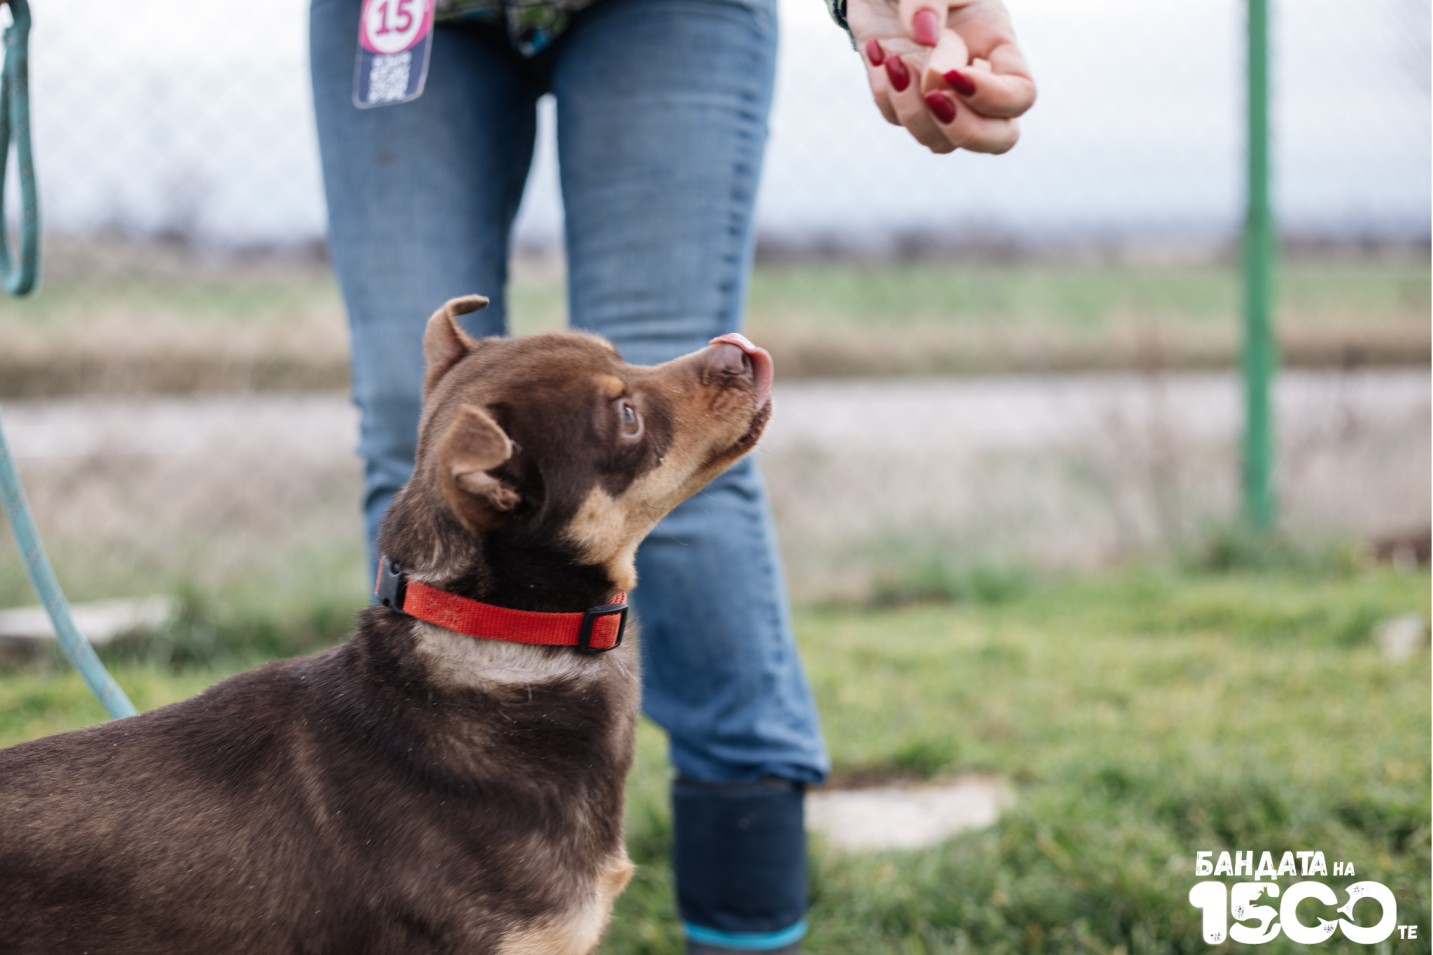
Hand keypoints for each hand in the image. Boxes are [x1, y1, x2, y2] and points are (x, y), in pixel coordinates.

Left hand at [846, 0, 1035, 154]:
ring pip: (941, 142)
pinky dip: (885, 94)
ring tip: (894, 64)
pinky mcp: (903, 98)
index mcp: (997, 46)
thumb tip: (925, 36)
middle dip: (966, 131)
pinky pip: (896, 119)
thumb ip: (929, 0)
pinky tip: (878, 53)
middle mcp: (975, 79)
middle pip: (997, 138)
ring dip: (913, 112)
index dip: (993, 98)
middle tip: (935, 99)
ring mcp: (939, 95)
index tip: (954, 75)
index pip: (1020, 95)